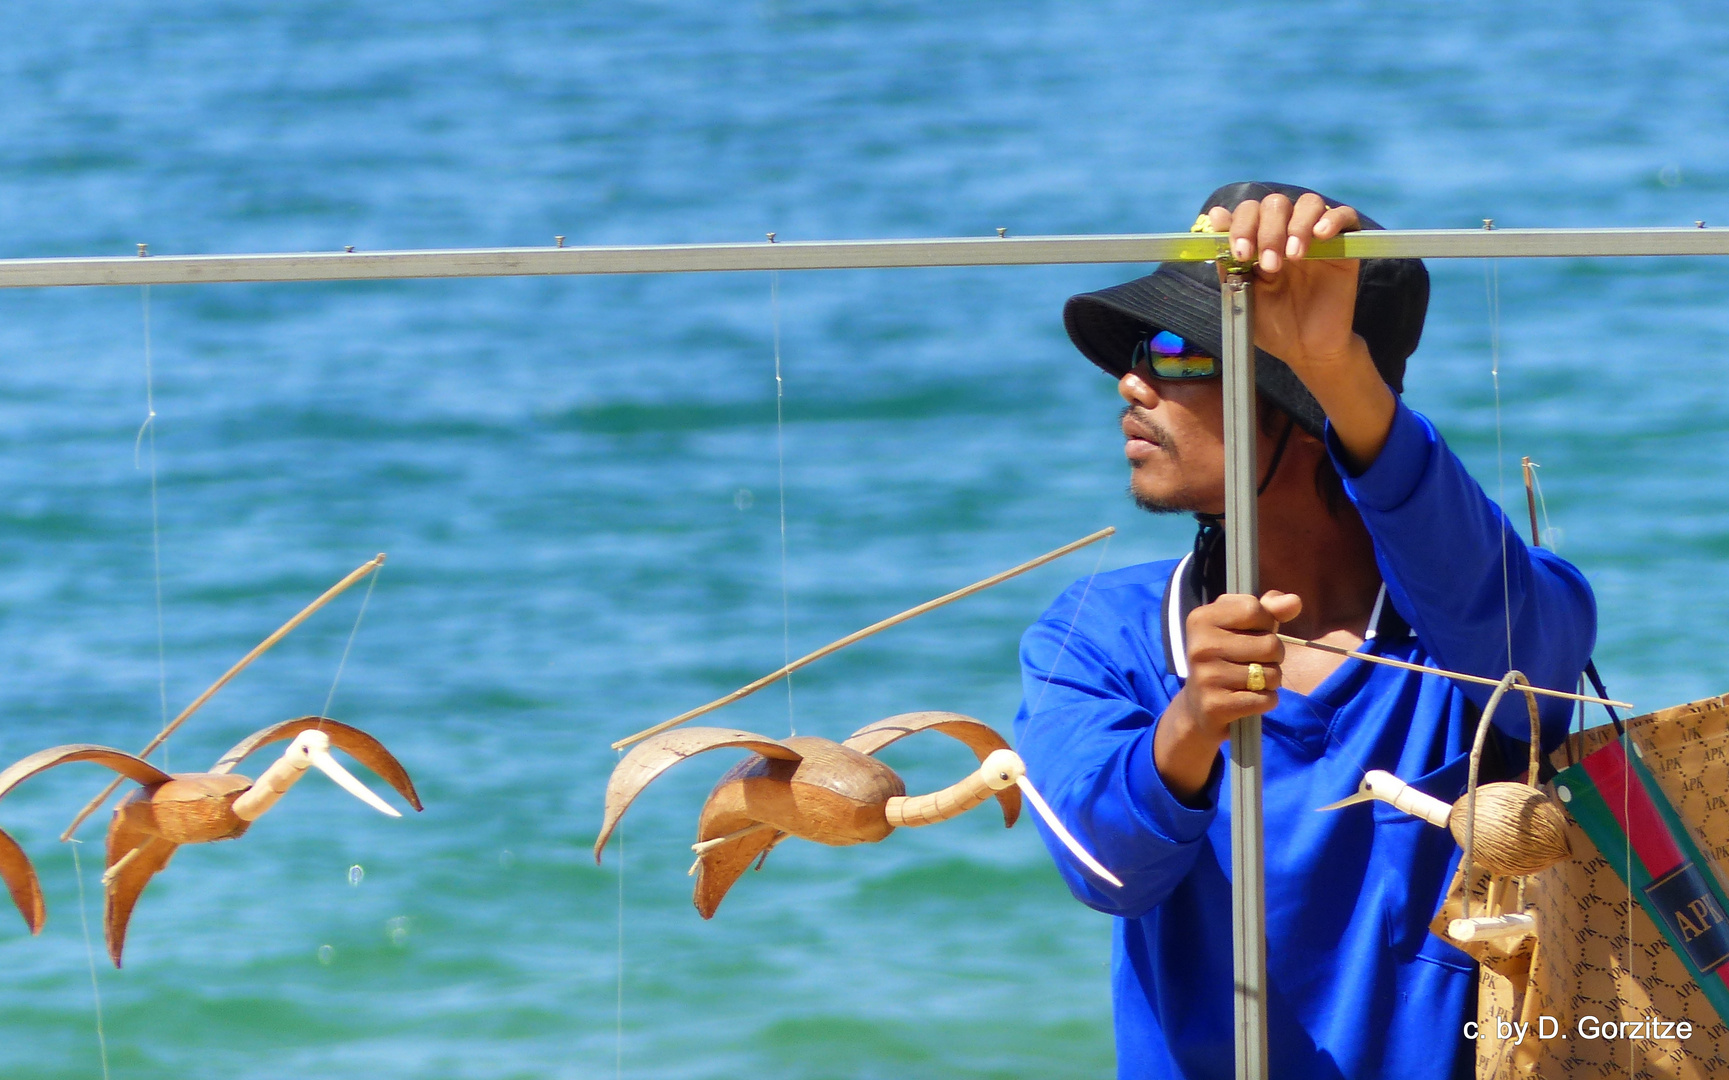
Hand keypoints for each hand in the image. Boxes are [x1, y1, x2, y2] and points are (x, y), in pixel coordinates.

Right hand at [1155, 590, 1301, 802]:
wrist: (1198, 707)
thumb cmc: (1226, 658)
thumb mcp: (1242, 627)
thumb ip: (1269, 610)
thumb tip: (1294, 601)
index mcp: (1201, 619)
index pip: (1254, 609)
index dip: (1265, 623)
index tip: (1251, 633)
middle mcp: (1200, 646)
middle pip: (1270, 644)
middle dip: (1274, 656)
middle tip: (1254, 662)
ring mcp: (1206, 676)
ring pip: (1271, 674)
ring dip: (1270, 680)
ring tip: (1251, 681)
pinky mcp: (1215, 705)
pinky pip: (1265, 699)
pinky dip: (1266, 701)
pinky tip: (1248, 699)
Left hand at [1207, 193, 1362, 371]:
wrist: (1306, 349)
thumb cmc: (1272, 323)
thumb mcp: (1244, 292)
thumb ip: (1230, 259)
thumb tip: (1216, 216)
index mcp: (1258, 241)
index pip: (1248, 212)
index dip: (1241, 224)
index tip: (1241, 252)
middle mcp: (1285, 232)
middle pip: (1275, 204)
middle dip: (1267, 230)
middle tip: (1270, 265)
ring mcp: (1315, 237)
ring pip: (1308, 203)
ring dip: (1296, 225)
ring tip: (1294, 257)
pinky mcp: (1344, 246)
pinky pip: (1345, 216)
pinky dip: (1332, 219)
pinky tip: (1321, 236)